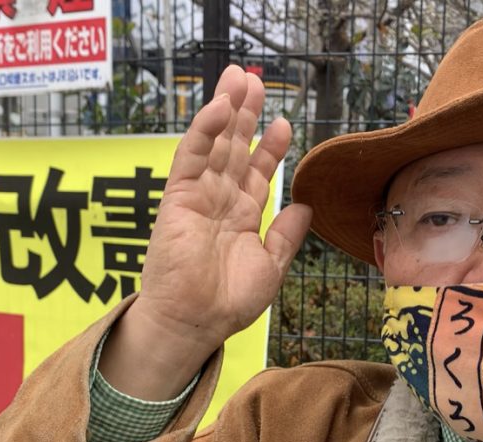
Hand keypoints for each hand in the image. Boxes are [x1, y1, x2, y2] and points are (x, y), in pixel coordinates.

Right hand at [99, 65, 311, 399]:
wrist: (196, 322)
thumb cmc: (228, 303)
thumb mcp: (270, 266)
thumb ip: (286, 235)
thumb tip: (305, 206)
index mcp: (240, 217)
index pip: (255, 172)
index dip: (269, 146)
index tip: (284, 122)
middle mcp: (219, 201)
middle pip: (234, 148)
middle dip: (246, 115)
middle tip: (255, 81)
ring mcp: (197, 197)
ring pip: (214, 144)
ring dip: (226, 110)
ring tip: (239, 79)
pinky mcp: (177, 197)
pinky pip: (190, 157)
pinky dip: (203, 131)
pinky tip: (218, 107)